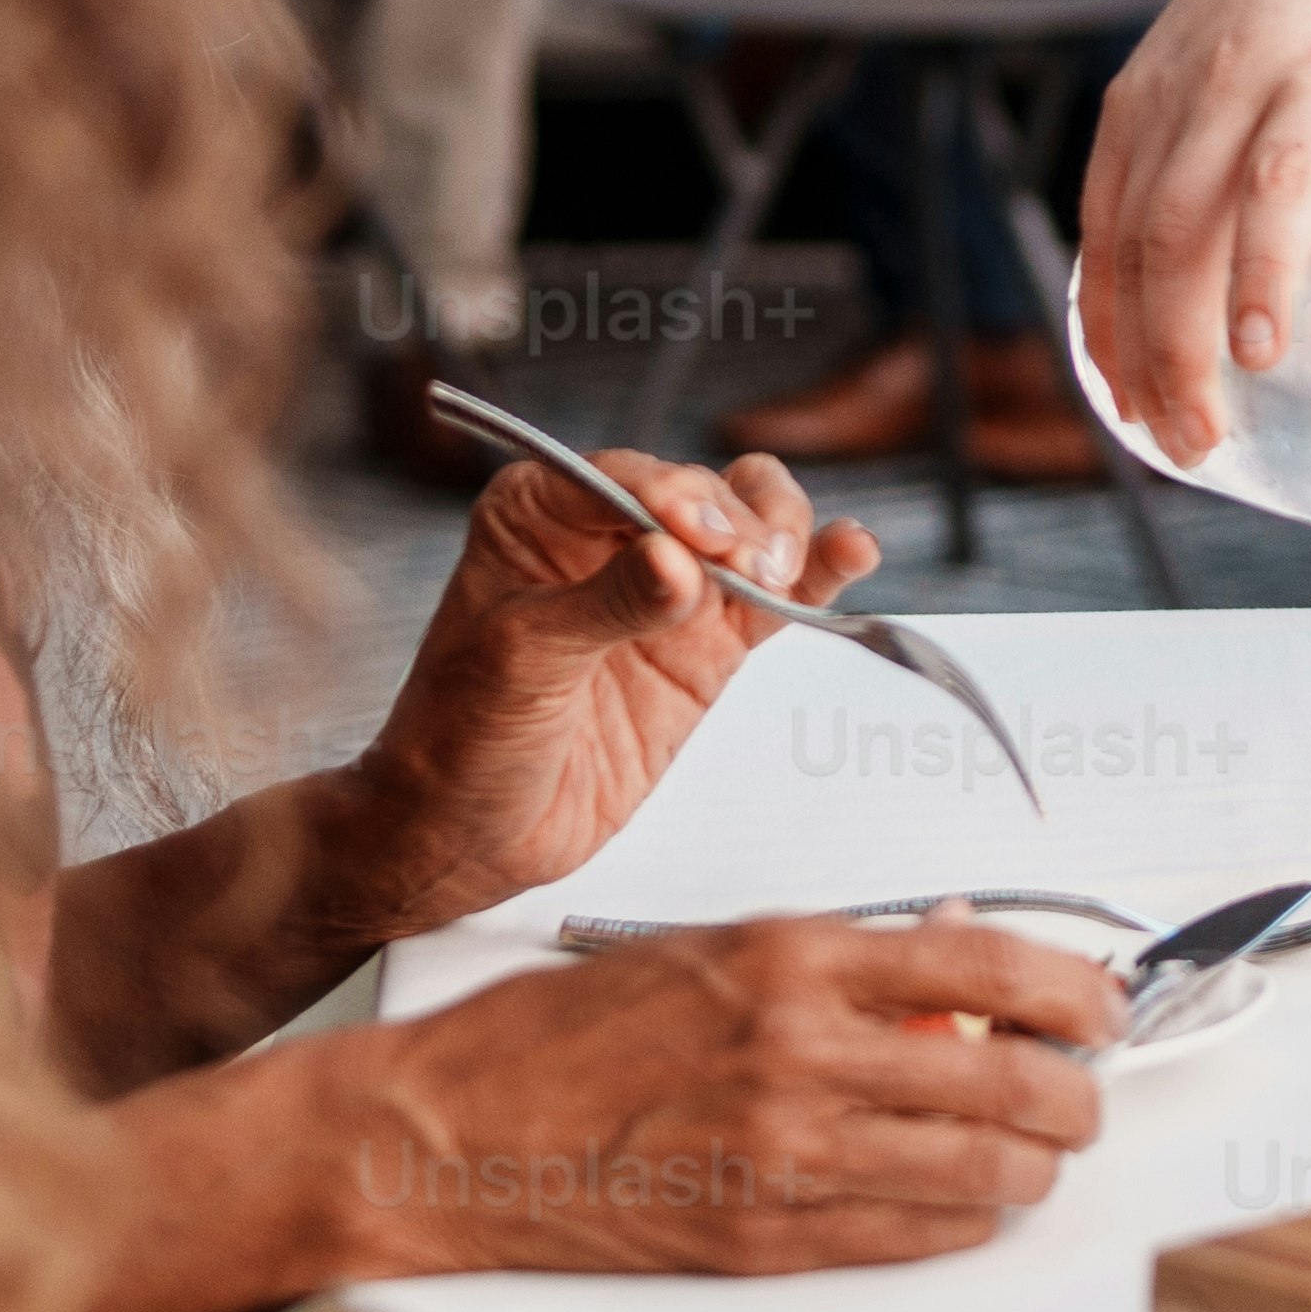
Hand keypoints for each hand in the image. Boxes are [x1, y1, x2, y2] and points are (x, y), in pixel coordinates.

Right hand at [281, 916, 1121, 1275]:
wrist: (451, 1133)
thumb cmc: (562, 1037)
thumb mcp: (711, 949)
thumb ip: (839, 961)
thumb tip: (954, 965)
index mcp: (793, 958)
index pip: (996, 966)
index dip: (1078, 992)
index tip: (1103, 1006)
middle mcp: (804, 1055)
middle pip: (1017, 1083)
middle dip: (1077, 1092)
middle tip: (1081, 1089)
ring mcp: (789, 1158)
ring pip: (986, 1174)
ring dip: (1031, 1164)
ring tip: (1026, 1149)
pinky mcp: (768, 1241)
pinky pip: (919, 1237)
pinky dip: (963, 1219)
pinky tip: (956, 1198)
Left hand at [313, 447, 879, 939]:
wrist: (469, 835)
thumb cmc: (459, 738)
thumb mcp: (518, 662)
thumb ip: (603, 605)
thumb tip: (677, 562)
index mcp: (538, 513)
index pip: (625, 476)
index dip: (671, 494)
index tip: (695, 534)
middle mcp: (609, 538)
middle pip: (704, 489)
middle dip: (735, 515)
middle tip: (743, 563)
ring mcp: (667, 593)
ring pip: (751, 527)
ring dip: (780, 534)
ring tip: (776, 573)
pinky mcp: (707, 649)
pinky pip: (775, 598)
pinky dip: (818, 572)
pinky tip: (851, 551)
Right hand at [1071, 0, 1310, 465]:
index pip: (1284, 178)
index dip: (1266, 268)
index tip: (1261, 357)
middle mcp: (1237, 82)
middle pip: (1183, 223)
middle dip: (1178, 344)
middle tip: (1205, 441)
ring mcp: (1171, 92)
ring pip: (1126, 227)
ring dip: (1128, 338)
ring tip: (1161, 428)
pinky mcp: (1129, 103)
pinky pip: (1098, 209)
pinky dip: (1096, 295)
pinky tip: (1112, 366)